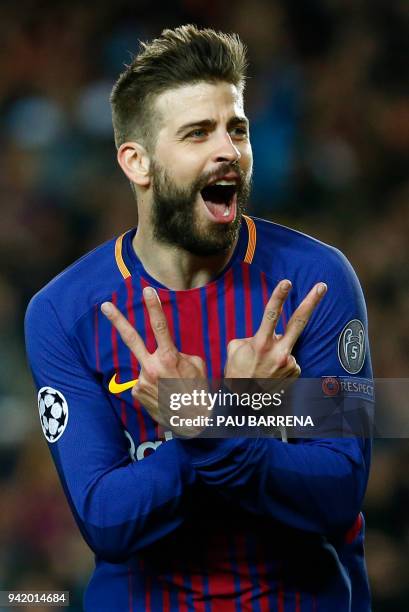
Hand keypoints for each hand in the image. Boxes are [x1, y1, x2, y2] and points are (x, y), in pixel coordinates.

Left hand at [101, 287, 206, 427]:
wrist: (193, 422)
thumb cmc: (199, 391)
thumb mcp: (197, 366)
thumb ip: (180, 354)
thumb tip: (168, 353)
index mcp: (169, 357)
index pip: (160, 326)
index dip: (153, 306)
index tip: (147, 290)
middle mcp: (152, 367)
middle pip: (131, 338)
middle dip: (118, 320)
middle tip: (105, 305)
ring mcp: (142, 380)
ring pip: (146, 366)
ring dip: (155, 372)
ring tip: (169, 388)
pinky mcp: (136, 393)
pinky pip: (143, 382)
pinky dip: (152, 385)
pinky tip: (162, 395)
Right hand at [224, 280, 326, 378]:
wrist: (245, 404)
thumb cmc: (236, 373)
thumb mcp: (235, 350)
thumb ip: (250, 336)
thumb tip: (265, 334)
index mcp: (261, 344)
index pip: (271, 315)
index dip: (279, 296)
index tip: (287, 282)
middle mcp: (279, 353)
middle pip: (298, 322)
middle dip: (311, 302)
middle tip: (323, 286)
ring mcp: (289, 363)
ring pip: (287, 344)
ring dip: (277, 349)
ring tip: (263, 366)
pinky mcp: (295, 372)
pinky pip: (290, 358)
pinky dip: (281, 361)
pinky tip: (272, 372)